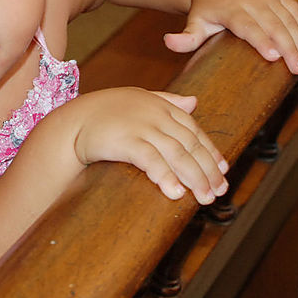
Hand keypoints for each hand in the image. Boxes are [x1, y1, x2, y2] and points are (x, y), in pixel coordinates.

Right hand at [72, 88, 228, 204]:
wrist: (74, 121)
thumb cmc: (105, 113)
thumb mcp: (139, 99)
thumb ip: (168, 100)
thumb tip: (194, 102)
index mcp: (162, 106)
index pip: (195, 130)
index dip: (211, 152)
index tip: (223, 171)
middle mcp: (156, 115)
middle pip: (191, 145)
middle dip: (207, 170)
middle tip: (217, 192)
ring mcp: (142, 127)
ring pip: (178, 154)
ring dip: (194, 178)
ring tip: (203, 198)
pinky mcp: (127, 141)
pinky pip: (152, 160)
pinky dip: (166, 176)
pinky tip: (175, 193)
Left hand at [163, 0, 297, 73]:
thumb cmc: (205, 10)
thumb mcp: (195, 22)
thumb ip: (186, 37)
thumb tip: (168, 42)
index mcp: (232, 8)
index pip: (248, 26)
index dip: (261, 40)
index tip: (274, 57)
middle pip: (274, 25)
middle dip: (289, 47)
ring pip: (289, 19)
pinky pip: (295, 11)